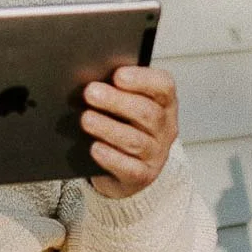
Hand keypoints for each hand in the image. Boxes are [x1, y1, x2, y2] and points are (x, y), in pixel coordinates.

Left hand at [80, 65, 178, 199]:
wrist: (128, 169)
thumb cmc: (125, 127)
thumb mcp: (126, 107)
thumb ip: (117, 91)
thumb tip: (93, 82)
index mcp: (165, 104)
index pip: (163, 86)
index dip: (142, 79)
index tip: (118, 75)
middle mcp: (165, 129)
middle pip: (147, 113)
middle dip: (117, 101)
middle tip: (91, 92)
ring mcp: (156, 154)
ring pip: (136, 141)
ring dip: (109, 128)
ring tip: (86, 119)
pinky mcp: (143, 176)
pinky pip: (129, 168)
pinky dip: (110, 157)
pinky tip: (95, 148)